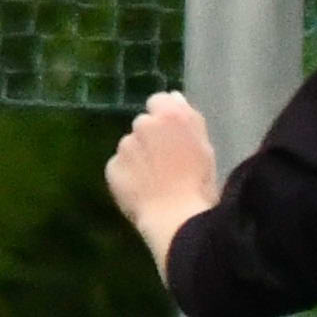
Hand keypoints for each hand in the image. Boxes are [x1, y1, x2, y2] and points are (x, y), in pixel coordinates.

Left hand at [105, 92, 216, 258]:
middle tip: (169, 164)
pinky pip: (120, 167)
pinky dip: (129, 176)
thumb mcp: (205, 148)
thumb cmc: (200, 184)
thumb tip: (174, 97)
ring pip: (131, 147)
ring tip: (157, 182)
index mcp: (170, 115)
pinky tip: (144, 191)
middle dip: (152, 139)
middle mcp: (143, 124)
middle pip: (144, 124)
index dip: (167, 119)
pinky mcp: (112, 167)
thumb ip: (188, 119)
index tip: (175, 138)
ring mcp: (124, 146)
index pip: (160, 101)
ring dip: (140, 158)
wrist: (176, 218)